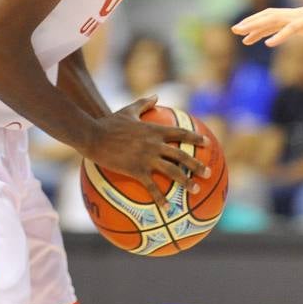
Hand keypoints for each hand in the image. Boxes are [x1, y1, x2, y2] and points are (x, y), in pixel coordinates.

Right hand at [79, 97, 209, 208]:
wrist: (93, 135)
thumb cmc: (108, 123)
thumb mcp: (128, 110)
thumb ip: (144, 103)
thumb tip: (156, 95)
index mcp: (154, 130)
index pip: (181, 133)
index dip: (195, 137)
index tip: (207, 142)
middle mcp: (155, 144)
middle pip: (182, 155)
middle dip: (197, 164)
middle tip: (209, 173)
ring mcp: (146, 158)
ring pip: (172, 171)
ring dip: (186, 181)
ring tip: (197, 190)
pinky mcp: (136, 170)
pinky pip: (151, 187)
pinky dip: (161, 198)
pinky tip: (167, 208)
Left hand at [232, 4, 302, 72]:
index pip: (275, 22)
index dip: (259, 29)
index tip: (245, 37)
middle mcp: (301, 16)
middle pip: (270, 18)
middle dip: (252, 24)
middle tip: (234, 30)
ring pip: (276, 19)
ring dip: (259, 26)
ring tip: (243, 34)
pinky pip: (293, 28)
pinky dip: (280, 35)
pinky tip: (268, 43)